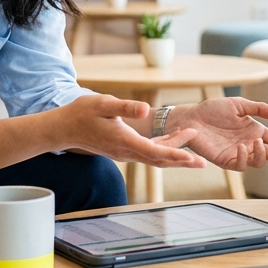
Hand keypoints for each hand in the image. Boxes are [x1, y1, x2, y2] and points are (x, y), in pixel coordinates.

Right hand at [49, 95, 205, 168]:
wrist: (64, 128)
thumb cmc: (83, 113)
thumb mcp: (104, 104)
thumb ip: (126, 107)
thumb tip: (146, 109)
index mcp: (124, 141)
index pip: (155, 152)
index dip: (175, 155)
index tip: (192, 158)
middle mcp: (126, 152)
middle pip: (159, 159)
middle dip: (181, 161)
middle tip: (203, 163)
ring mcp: (124, 153)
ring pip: (154, 157)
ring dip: (174, 154)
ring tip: (193, 149)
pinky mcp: (122, 150)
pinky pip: (147, 153)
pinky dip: (162, 150)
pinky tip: (172, 141)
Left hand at [166, 97, 267, 170]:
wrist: (192, 117)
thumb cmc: (213, 109)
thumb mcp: (239, 104)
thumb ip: (260, 109)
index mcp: (255, 131)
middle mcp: (250, 144)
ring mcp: (239, 154)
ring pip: (259, 162)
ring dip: (263, 154)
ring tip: (257, 142)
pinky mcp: (226, 160)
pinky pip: (241, 165)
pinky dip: (245, 158)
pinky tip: (242, 148)